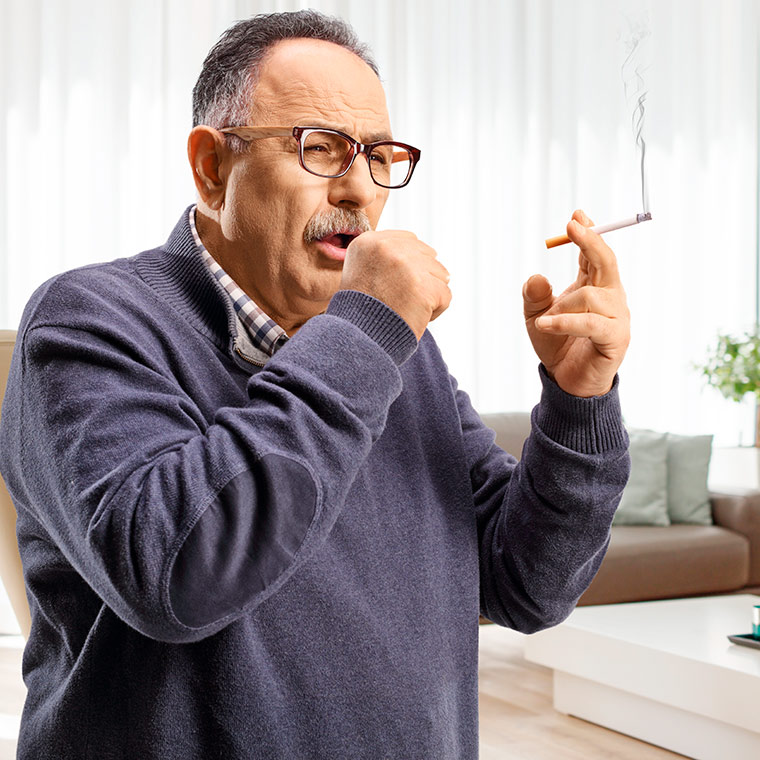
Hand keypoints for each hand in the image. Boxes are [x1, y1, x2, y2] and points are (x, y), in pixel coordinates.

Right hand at [340, 230, 451, 339]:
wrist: (359, 339)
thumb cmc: (362, 312)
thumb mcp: (363, 271)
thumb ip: (388, 257)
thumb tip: (430, 253)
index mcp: (368, 242)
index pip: (409, 241)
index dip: (409, 266)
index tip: (394, 286)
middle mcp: (386, 247)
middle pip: (427, 255)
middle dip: (420, 279)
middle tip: (398, 300)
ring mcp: (406, 265)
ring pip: (440, 274)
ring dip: (429, 294)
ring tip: (405, 308)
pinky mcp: (423, 286)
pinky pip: (445, 295)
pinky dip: (435, 311)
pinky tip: (414, 317)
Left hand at [523, 209, 629, 396]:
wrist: (568, 382)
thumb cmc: (557, 345)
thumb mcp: (536, 317)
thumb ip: (534, 297)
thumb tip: (536, 276)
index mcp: (595, 287)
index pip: (595, 254)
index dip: (588, 233)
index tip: (576, 215)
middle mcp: (611, 298)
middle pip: (607, 261)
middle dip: (591, 240)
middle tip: (572, 226)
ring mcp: (618, 318)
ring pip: (591, 295)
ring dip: (562, 306)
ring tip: (544, 322)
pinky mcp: (616, 339)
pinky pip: (590, 323)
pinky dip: (564, 322)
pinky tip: (544, 325)